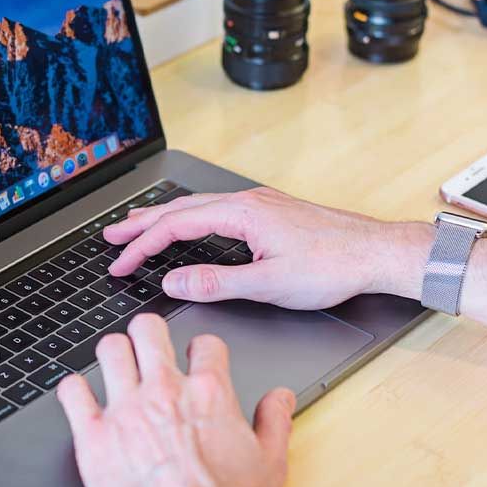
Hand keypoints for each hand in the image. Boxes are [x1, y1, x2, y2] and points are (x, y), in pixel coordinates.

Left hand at [56, 314, 296, 486]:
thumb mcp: (268, 468)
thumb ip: (275, 424)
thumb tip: (280, 398)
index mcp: (208, 395)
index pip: (206, 343)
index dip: (203, 349)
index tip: (198, 358)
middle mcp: (164, 393)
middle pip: (148, 329)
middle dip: (148, 333)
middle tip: (149, 345)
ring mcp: (125, 411)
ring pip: (109, 349)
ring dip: (113, 354)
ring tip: (116, 365)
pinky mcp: (93, 436)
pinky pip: (72, 390)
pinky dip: (74, 390)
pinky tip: (82, 398)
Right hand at [103, 188, 431, 309]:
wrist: (376, 252)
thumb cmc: (333, 266)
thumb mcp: (269, 284)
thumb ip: (216, 283)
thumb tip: (172, 282)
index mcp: (242, 213)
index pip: (175, 226)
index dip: (142, 246)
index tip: (120, 265)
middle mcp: (247, 201)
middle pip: (180, 208)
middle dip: (141, 222)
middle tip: (111, 235)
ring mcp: (260, 204)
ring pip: (198, 206)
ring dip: (164, 217)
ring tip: (138, 226)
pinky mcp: (271, 212)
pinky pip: (216, 209)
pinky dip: (190, 217)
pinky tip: (190, 226)